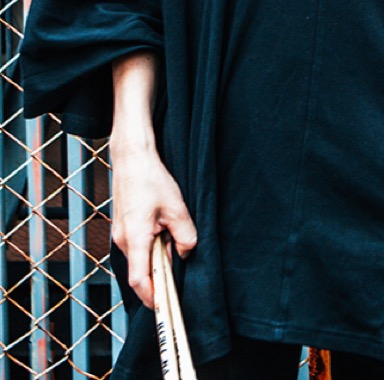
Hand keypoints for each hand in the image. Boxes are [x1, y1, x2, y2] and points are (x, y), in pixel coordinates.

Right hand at [111, 145, 196, 308]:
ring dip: (157, 255)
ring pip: (140, 257)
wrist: (131, 157)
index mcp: (134, 238)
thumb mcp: (176, 207)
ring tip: (172, 233)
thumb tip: (186, 253)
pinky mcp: (123, 227)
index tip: (166, 304)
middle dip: (161, 272)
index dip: (153, 297)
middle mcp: (123, 240)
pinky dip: (151, 245)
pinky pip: (138, 246)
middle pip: (142, 271)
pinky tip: (163, 227)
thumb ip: (185, 235)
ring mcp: (120, 234)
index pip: (140, 281)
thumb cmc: (150, 179)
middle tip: (179, 256)